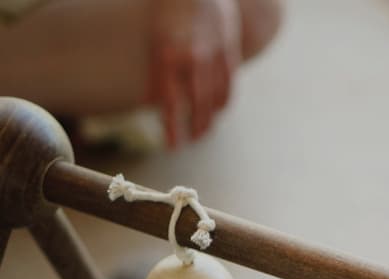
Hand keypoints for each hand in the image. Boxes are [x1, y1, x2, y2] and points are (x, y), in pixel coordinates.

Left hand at [148, 0, 240, 147]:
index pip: (170, 101)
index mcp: (169, 54)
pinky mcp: (229, 48)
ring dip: (210, 119)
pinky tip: (217, 110)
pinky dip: (223, 101)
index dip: (172, 128)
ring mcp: (214, 53)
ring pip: (215, 97)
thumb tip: (150, 103)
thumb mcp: (155, 38)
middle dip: (193, 128)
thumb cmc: (170, 9)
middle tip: (190, 142)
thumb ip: (156, 73)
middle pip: (196, 104)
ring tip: (203, 132)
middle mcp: (193, 56)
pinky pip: (229, 83)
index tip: (172, 146)